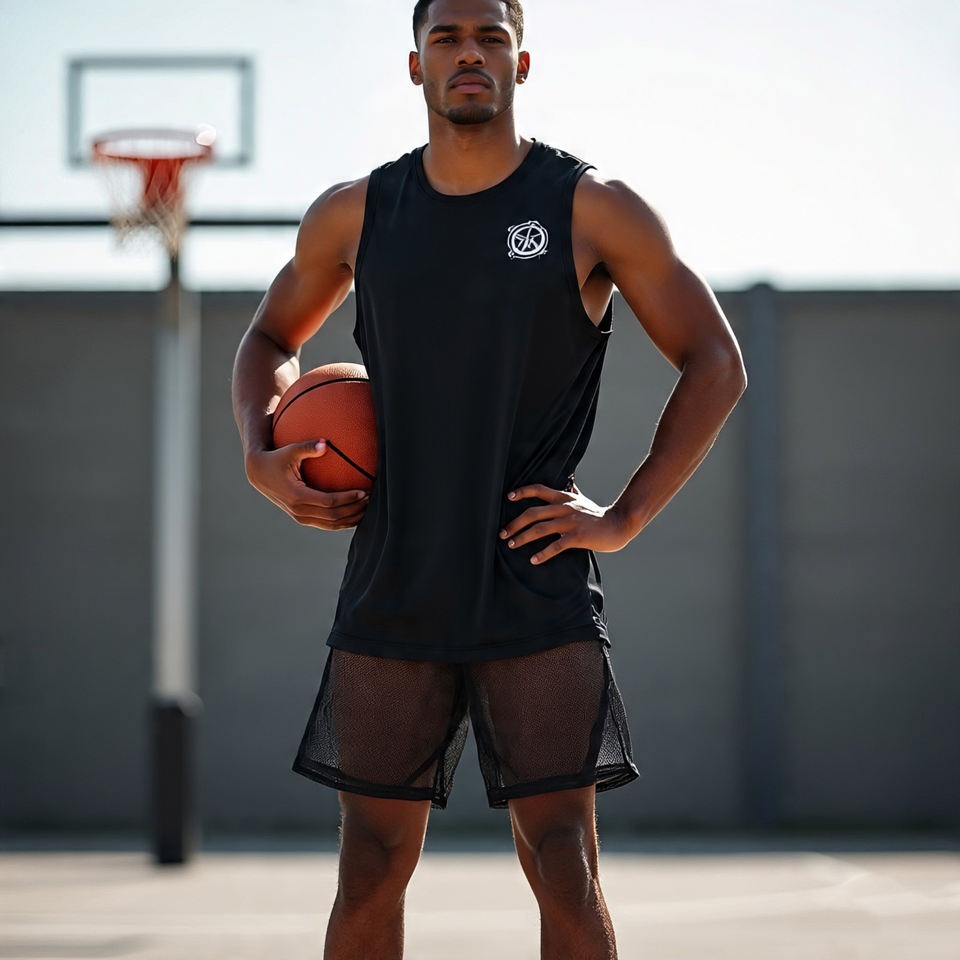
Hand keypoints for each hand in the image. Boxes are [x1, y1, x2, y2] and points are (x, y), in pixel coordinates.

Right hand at [244, 439, 369, 529]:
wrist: (260, 474)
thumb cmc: (277, 458)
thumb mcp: (289, 450)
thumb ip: (307, 447)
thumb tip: (325, 443)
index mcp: (297, 496)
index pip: (328, 501)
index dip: (348, 499)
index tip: (363, 492)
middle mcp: (298, 511)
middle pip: (333, 516)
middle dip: (354, 510)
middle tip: (371, 500)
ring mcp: (300, 517)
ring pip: (331, 524)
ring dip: (350, 519)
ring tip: (368, 509)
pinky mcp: (303, 518)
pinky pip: (326, 524)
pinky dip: (342, 521)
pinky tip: (356, 513)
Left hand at [498, 481, 632, 564]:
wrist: (619, 524)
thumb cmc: (598, 515)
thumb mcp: (584, 500)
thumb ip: (573, 493)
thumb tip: (570, 482)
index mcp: (564, 498)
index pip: (539, 490)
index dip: (522, 492)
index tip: (508, 497)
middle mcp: (564, 507)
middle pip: (532, 513)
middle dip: (514, 524)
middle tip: (503, 533)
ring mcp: (570, 522)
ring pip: (540, 529)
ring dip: (523, 538)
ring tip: (512, 545)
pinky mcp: (577, 537)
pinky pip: (556, 545)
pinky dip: (543, 553)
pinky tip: (534, 560)